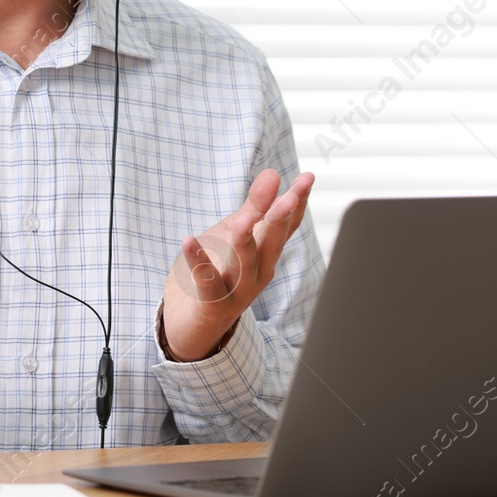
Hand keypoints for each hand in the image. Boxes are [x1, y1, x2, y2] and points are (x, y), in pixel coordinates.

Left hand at [160, 168, 314, 360]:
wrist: (193, 322)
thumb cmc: (219, 271)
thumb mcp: (236, 232)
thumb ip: (254, 206)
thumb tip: (273, 174)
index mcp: (266, 253)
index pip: (286, 225)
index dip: (298, 202)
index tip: (308, 178)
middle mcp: (258, 272)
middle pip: (271, 244)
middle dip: (279, 221)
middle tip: (288, 197)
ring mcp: (238, 290)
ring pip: (244, 265)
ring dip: (245, 243)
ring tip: (241, 220)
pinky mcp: (213, 303)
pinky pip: (207, 282)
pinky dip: (198, 262)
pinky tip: (188, 241)